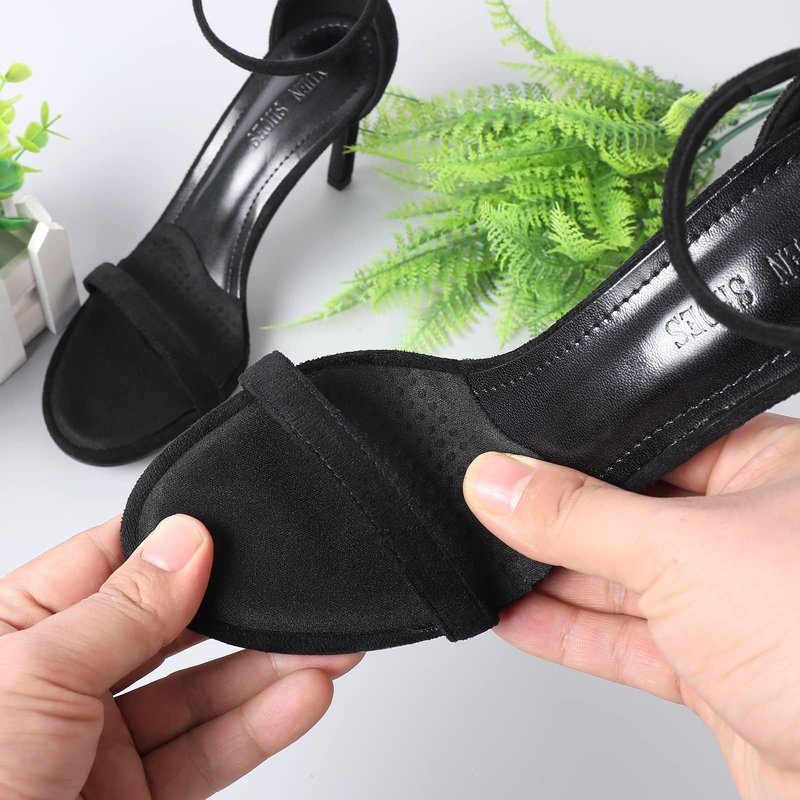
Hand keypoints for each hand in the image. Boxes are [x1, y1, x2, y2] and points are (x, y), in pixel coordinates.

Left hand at [0, 515, 359, 799]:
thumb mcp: (35, 678)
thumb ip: (121, 607)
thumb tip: (185, 540)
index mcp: (15, 634)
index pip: (110, 562)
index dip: (174, 544)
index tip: (233, 531)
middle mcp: (59, 685)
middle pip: (168, 628)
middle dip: (236, 611)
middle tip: (292, 594)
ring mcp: (99, 745)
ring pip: (201, 692)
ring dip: (266, 670)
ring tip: (323, 647)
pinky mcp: (134, 798)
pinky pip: (209, 753)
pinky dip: (261, 725)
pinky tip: (299, 697)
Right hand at [463, 412, 799, 799]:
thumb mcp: (683, 554)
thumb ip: (579, 518)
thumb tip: (502, 484)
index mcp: (772, 474)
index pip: (651, 448)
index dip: (578, 457)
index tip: (513, 467)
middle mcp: (756, 538)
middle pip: (630, 518)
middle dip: (557, 527)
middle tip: (492, 520)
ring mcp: (738, 609)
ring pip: (626, 585)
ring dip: (555, 585)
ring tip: (493, 570)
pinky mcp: (720, 675)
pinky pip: (631, 644)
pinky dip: (572, 635)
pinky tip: (523, 621)